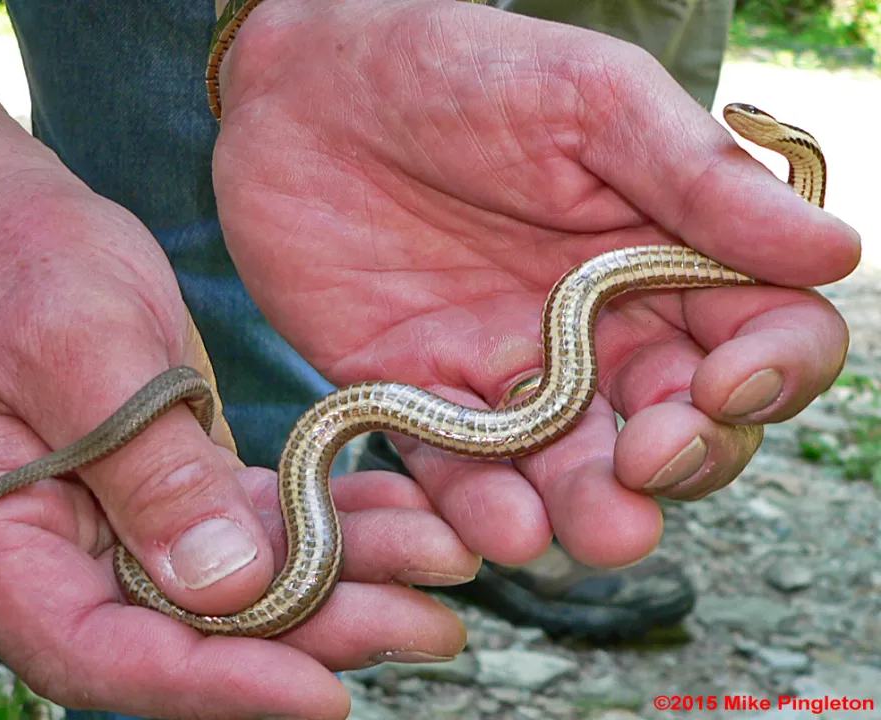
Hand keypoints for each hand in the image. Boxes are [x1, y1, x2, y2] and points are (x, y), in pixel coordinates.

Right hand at [0, 173, 477, 719]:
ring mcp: (109, 531)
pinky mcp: (166, 496)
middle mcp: (44, 554)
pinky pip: (250, 530)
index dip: (204, 683)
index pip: (88, 647)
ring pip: (229, 591)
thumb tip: (226, 586)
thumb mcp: (78, 341)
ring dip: (335, 585)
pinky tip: (396, 515)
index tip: (318, 692)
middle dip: (305, 638)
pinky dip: (322, 526)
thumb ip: (145, 466)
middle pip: (175, 634)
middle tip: (422, 624)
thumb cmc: (16, 265)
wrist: (12, 226)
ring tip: (437, 570)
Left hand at [213, 0, 859, 567]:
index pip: (758, 336)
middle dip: (680, 460)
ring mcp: (508, 376)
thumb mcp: (587, 100)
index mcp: (660, 256)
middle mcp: (598, 332)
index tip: (730, 381)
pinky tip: (501, 525)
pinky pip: (459, 473)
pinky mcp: (418, 400)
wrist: (307, 90)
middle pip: (677, 427)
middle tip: (650, 460)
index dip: (769, 374)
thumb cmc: (455, 69)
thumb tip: (834, 251)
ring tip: (597, 526)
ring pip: (575, 472)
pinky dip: (483, 509)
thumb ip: (696, 178)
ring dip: (595, 511)